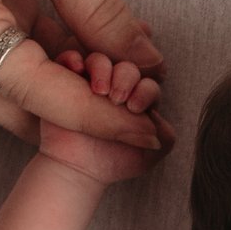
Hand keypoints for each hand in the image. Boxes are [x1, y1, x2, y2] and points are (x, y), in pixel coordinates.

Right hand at [0, 0, 177, 151]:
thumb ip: (97, 8)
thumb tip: (145, 64)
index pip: (34, 94)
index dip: (98, 118)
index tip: (152, 134)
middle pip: (20, 109)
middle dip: (87, 122)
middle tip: (154, 129)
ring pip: (18, 91)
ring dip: (76, 97)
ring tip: (142, 98)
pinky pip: (15, 58)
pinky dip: (61, 65)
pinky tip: (111, 62)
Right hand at [34, 52, 159, 183]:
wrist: (77, 170)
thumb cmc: (113, 162)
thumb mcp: (149, 153)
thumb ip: (164, 134)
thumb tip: (158, 117)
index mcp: (139, 101)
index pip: (148, 85)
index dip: (145, 91)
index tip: (136, 107)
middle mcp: (117, 88)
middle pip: (126, 68)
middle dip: (126, 78)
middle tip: (117, 99)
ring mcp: (91, 82)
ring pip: (100, 60)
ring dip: (102, 68)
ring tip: (99, 90)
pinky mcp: (66, 80)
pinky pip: (69, 60)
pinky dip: (72, 59)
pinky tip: (77, 69)